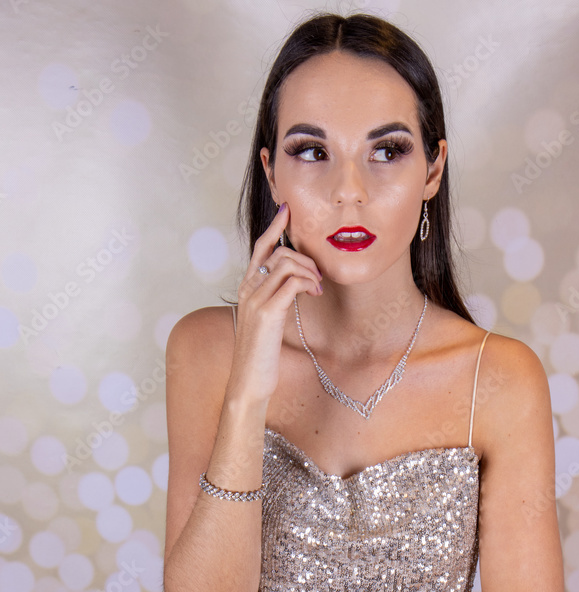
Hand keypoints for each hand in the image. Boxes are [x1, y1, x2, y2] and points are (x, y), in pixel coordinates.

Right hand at [227, 202, 323, 404]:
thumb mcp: (268, 321)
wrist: (248, 382)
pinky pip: (291, 283)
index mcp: (247, 288)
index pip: (260, 248)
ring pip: (285, 263)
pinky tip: (315, 292)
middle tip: (319, 275)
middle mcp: (248, 289)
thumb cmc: (260, 355)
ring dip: (309, 270)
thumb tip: (297, 285)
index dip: (274, 226)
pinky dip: (308, 282)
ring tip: (318, 286)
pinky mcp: (267, 313)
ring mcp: (255, 300)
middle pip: (277, 252)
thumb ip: (276, 299)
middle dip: (304, 257)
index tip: (287, 210)